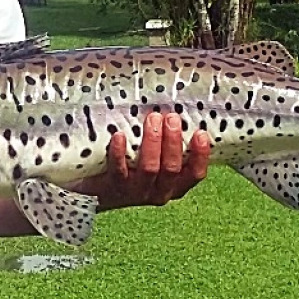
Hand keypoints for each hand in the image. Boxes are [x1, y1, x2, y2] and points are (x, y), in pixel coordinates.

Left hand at [78, 111, 211, 209]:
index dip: (200, 155)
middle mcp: (159, 191)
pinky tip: (119, 135)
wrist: (97, 190)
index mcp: (175, 184)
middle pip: (171, 168)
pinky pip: (119, 170)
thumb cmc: (134, 165)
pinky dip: (120, 152)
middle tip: (170, 118)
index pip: (195, 174)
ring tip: (152, 119)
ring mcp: (136, 192)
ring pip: (150, 169)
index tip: (200, 133)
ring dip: (153, 142)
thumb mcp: (156, 156)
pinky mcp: (114, 188)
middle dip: (173, 142)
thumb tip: (175, 107)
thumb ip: (168, 140)